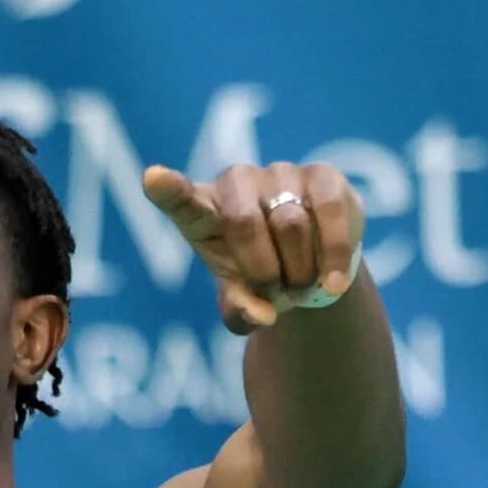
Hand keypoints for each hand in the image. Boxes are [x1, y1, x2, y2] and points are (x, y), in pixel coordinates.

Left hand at [143, 160, 363, 334]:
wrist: (310, 263)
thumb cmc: (262, 276)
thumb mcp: (244, 300)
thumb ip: (241, 311)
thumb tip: (262, 314)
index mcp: (202, 213)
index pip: (181, 200)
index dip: (168, 190)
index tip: (153, 179)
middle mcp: (236, 183)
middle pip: (244, 224)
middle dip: (263, 270)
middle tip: (276, 293)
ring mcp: (278, 173)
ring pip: (290, 225)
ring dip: (299, 269)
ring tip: (302, 286)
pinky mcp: (322, 174)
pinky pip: (329, 211)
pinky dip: (334, 255)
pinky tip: (334, 282)